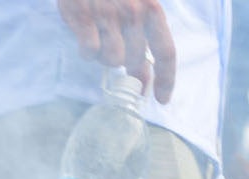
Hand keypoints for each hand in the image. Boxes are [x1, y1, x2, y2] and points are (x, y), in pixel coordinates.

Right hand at [58, 0, 177, 102]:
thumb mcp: (135, 7)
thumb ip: (143, 39)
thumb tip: (145, 80)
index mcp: (152, 9)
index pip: (166, 52)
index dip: (166, 80)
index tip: (162, 99)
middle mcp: (133, 11)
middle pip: (136, 61)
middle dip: (127, 66)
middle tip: (116, 53)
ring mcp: (107, 12)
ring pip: (112, 59)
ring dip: (104, 57)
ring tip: (98, 39)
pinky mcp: (82, 14)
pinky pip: (89, 51)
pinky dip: (87, 51)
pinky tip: (84, 36)